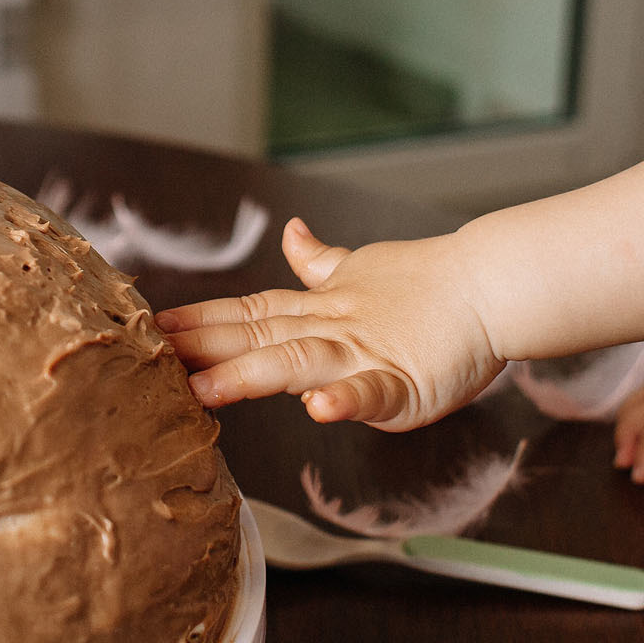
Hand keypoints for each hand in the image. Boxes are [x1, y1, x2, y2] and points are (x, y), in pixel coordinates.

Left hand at [155, 219, 504, 429]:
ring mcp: (365, 356)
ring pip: (299, 363)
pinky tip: (319, 410)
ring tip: (207, 390)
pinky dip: (346, 402)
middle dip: (202, 348)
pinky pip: (372, 394)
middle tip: (150, 359)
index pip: (247, 314)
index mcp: (320, 311)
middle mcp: (332, 330)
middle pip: (256, 337)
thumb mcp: (364, 272)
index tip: (150, 326)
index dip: (199, 320)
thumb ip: (322, 264)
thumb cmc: (431, 284)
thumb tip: (293, 232)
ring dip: (251, 375)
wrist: (493, 284)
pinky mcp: (405, 383)